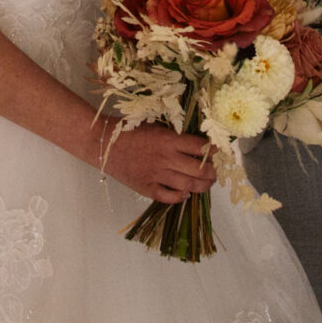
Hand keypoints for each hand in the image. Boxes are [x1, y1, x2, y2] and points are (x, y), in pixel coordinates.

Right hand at [99, 124, 217, 204]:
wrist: (103, 143)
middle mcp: (165, 159)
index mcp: (168, 140)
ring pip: (188, 186)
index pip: (200, 148)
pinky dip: (180, 197)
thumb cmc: (129, 130)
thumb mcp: (155, 125)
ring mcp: (156, 175)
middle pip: (199, 170)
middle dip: (212, 173)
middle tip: (214, 172)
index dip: (213, 151)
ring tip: (205, 184)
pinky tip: (184, 193)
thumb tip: (196, 143)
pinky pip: (168, 197)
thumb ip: (174, 135)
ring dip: (201, 186)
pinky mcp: (146, 187)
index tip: (218, 152)